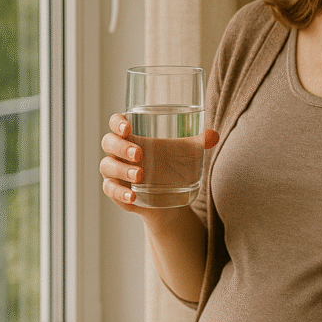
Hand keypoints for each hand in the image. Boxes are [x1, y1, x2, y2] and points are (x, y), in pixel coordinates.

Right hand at [99, 112, 218, 215]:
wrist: (171, 199)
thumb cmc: (174, 166)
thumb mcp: (187, 153)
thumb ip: (199, 142)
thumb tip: (214, 135)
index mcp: (133, 134)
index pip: (116, 123)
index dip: (117, 123)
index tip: (127, 127)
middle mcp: (119, 151)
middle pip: (109, 142)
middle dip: (121, 147)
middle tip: (139, 154)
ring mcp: (114, 171)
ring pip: (107, 166)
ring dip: (122, 170)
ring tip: (140, 176)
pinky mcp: (116, 190)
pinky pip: (110, 190)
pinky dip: (120, 193)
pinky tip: (132, 196)